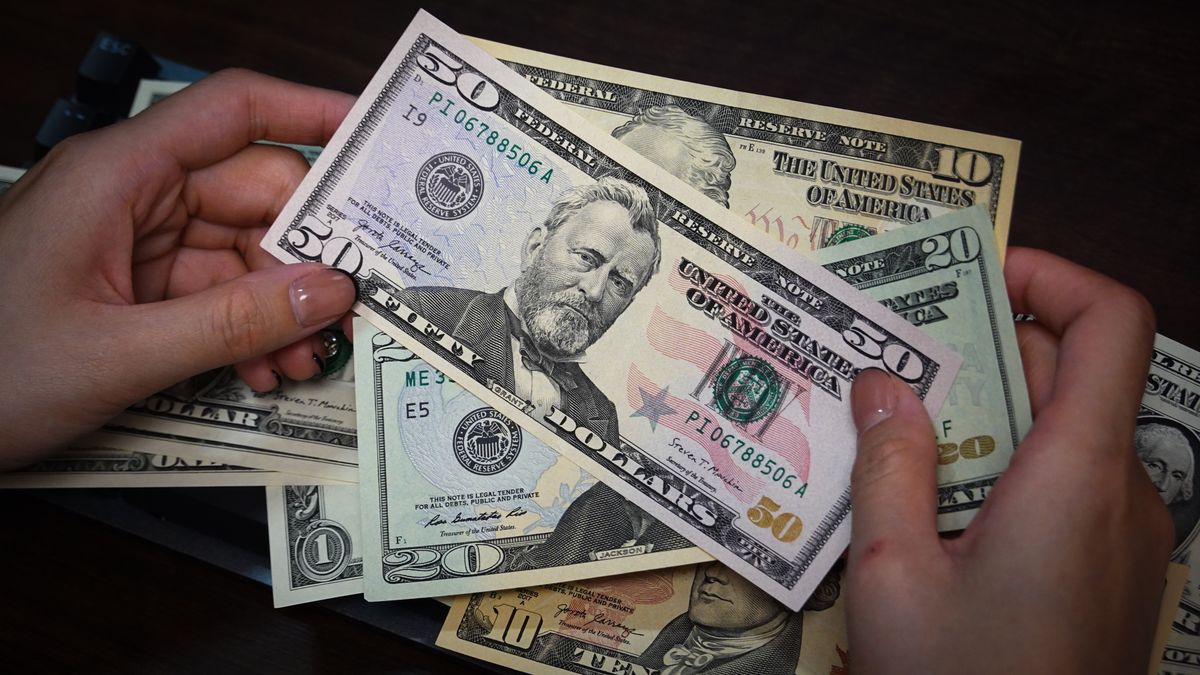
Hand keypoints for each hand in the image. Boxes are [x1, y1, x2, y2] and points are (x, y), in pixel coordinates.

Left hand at [0, 69, 357, 469]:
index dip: (312, 112)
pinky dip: (247, 329)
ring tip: (305, 361)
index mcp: (118, 175)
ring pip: (243, 252)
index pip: (233, 111)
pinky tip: (265, 371)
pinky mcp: (134, 286)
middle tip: (358, 306)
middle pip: (253, 195)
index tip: (380, 138)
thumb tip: (332, 291)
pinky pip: (216, 293)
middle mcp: (133, 195)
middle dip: (309, 254)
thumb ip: (233, 322)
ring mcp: (134, 242)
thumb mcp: (119, 353)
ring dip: (283, 307)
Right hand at [845, 247, 1171, 672]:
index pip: (1110, 324)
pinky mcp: (1112, 574)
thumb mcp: (893, 573)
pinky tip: (930, 504)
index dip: (1052, 273)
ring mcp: (1125, 537)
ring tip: (894, 427)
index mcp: (1077, 474)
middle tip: (893, 352)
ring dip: (984, 413)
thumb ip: (887, 463)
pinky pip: (1065, 485)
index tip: (974, 272)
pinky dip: (1003, 466)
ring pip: (1064, 431)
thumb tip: (880, 378)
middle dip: (983, 347)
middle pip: (1074, 372)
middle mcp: (1121, 493)